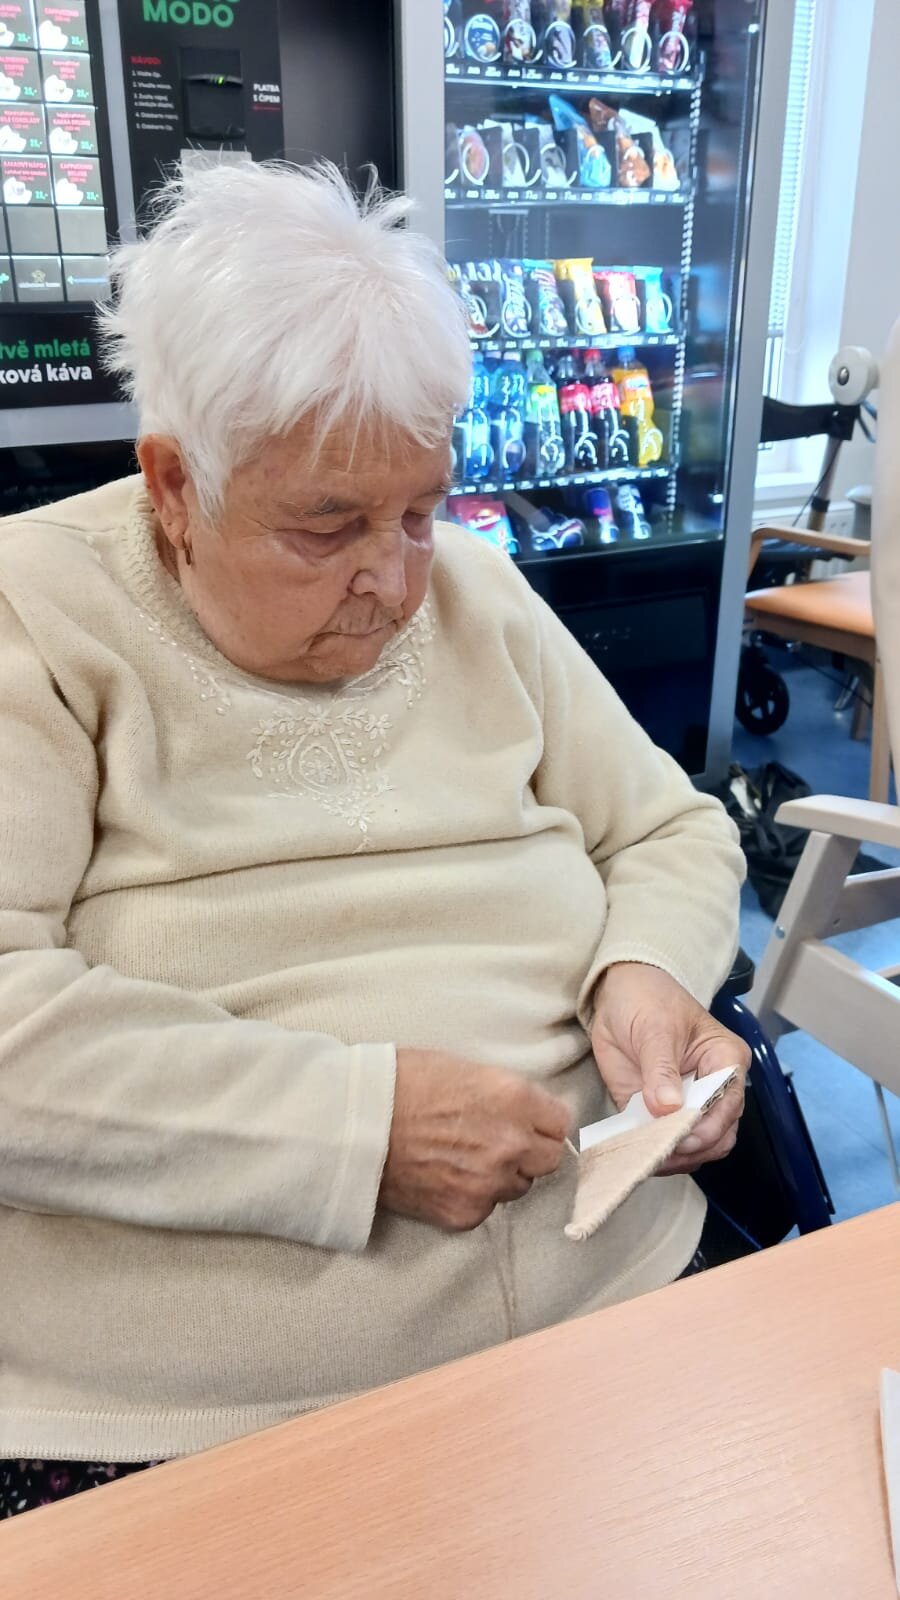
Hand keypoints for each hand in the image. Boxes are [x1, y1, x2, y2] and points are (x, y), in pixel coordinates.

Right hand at [380, 1050, 572, 1231]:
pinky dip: (472, 1196)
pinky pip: (485, 1208)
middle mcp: (510, 1144)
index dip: (541, 1121)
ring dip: (501, 1175)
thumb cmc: (400, 1084)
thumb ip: (503, 1092)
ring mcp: (488, 1183)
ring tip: (464, 1159)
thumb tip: (524, 1110)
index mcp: (513, 1098)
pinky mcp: (464, 1213)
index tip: (527, 1122)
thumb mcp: (463, 1067)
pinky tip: (444, 1177)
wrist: (352, 1124)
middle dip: (529, 1151)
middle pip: (549, 1159)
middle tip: (498, 1142)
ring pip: (518, 1187)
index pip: (561, 1122)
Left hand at [590, 963, 749, 1174]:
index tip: (678, 1136)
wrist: (618, 992)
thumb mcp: (654, 1028)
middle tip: (659, 1149)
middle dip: (692, 1149)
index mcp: (726, 1060)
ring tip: (647, 1153)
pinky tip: (638, 1152)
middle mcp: (715, 1088)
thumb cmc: (646, 1000)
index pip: (729, 1104)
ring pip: (698, 1149)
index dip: (707, 1127)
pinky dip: (656, 1154)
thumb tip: (668, 1108)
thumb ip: (661, 1069)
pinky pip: (668, 1145)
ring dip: (675, 1157)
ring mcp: (689, 1104)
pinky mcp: (661, 1115)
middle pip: (719, 1135)